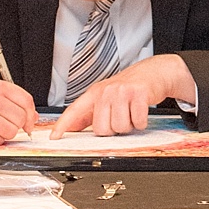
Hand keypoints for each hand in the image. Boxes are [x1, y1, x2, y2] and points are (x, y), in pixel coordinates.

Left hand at [52, 53, 196, 137]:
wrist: (154, 72)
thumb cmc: (130, 87)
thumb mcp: (106, 97)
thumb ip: (90, 113)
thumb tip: (73, 127)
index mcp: (95, 93)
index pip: (75, 110)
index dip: (63, 125)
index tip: (55, 136)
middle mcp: (106, 91)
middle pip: (101, 129)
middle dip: (113, 129)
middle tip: (120, 118)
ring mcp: (122, 91)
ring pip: (120, 127)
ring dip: (129, 126)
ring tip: (131, 113)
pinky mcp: (138, 93)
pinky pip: (137, 121)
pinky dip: (141, 122)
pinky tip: (140, 111)